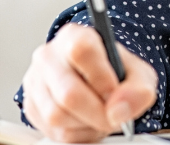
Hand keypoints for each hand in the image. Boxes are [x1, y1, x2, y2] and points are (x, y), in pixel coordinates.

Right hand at [22, 23, 158, 142]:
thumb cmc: (115, 72)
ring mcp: (36, 82)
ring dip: (86, 125)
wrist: (99, 80)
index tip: (115, 93)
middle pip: (68, 93)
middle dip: (98, 113)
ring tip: (101, 116)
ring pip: (57, 115)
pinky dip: (76, 134)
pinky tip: (87, 122)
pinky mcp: (31, 107)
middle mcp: (49, 56)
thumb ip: (138, 89)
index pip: (81, 51)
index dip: (101, 78)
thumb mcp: (138, 74)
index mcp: (74, 36)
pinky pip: (52, 131)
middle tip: (113, 116)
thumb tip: (119, 110)